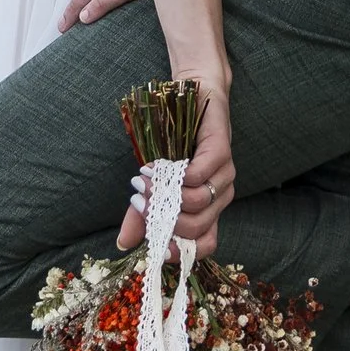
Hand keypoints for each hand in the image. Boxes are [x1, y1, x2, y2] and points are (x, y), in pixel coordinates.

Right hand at [116, 85, 235, 257]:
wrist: (192, 96)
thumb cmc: (173, 144)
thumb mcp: (154, 184)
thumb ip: (142, 214)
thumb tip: (124, 243)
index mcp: (208, 210)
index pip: (206, 245)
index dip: (183, 254)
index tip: (156, 251)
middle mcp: (220, 197)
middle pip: (197, 229)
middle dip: (163, 220)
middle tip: (139, 201)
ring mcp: (224, 175)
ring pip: (197, 203)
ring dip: (163, 196)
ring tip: (142, 181)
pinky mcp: (221, 151)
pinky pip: (200, 175)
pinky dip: (175, 176)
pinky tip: (156, 168)